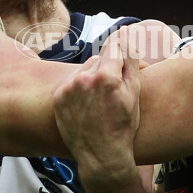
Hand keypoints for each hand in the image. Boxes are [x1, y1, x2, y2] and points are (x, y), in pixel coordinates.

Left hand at [53, 26, 140, 180]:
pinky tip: (87, 106)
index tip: (123, 49)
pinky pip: (71, 82)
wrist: (101, 155)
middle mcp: (84, 78)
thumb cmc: (123, 126)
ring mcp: (69, 88)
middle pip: (99, 59)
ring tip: (100, 101)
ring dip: (92, 78)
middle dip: (107, 69)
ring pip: (84, 70)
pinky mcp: (59, 96)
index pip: (114, 46)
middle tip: (113, 90)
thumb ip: (131, 61)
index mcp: (106, 76)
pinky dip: (79, 89)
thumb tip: (126, 37)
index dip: (121, 48)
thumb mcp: (134, 94)